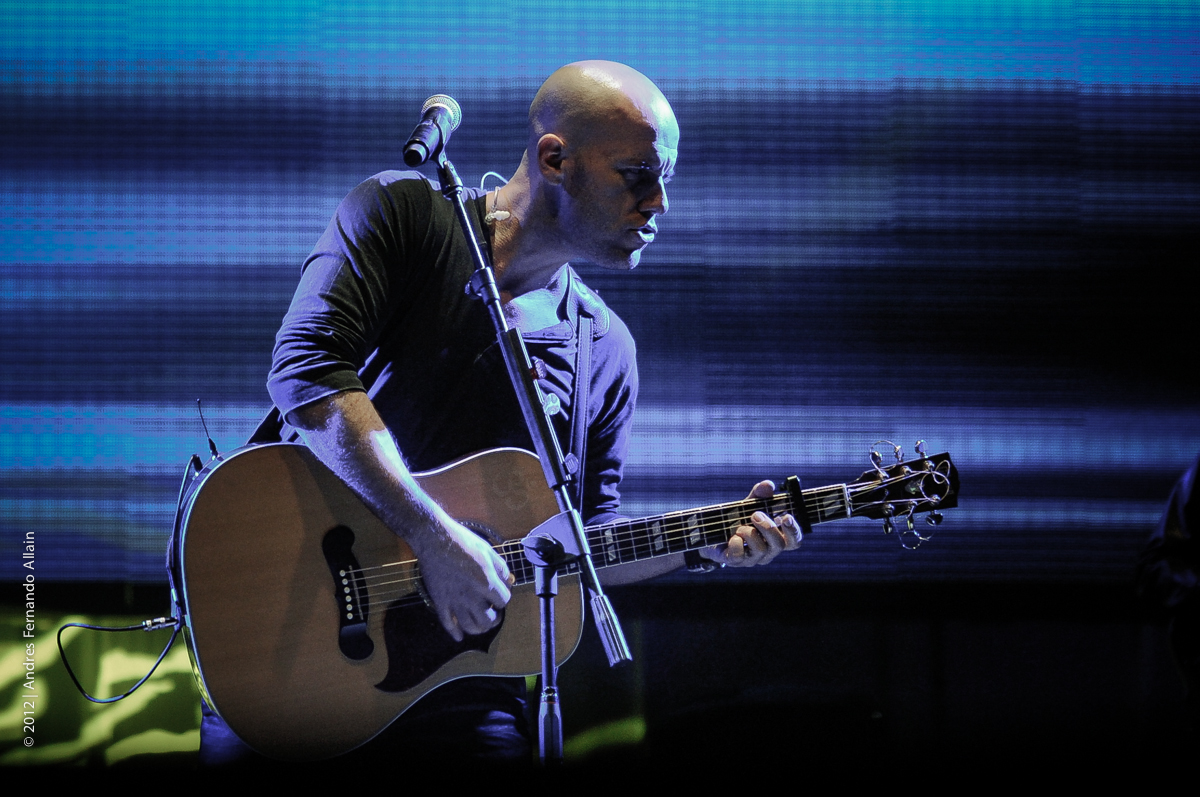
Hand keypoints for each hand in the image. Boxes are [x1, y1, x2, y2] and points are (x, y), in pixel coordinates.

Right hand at [411, 518, 514, 641]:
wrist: (433, 538)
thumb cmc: (462, 541)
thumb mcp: (488, 550)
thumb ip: (500, 568)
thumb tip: (508, 582)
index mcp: (485, 582)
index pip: (503, 601)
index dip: (503, 598)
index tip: (499, 593)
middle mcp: (471, 595)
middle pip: (488, 621)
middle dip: (494, 619)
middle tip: (492, 612)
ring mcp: (454, 601)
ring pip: (470, 627)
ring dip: (478, 628)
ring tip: (480, 621)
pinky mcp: (440, 602)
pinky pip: (448, 624)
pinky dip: (455, 633)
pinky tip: (459, 636)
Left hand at [702, 480, 802, 567]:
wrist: (712, 531)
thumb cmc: (738, 518)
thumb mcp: (749, 504)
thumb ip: (759, 495)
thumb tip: (768, 485)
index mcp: (776, 538)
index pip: (795, 541)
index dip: (794, 531)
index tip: (786, 517)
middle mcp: (768, 551)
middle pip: (779, 545)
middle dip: (768, 527)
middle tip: (755, 514)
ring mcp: (753, 559)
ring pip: (761, 549)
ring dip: (749, 533)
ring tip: (739, 526)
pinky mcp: (736, 561)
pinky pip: (739, 554)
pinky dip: (735, 542)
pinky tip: (731, 536)